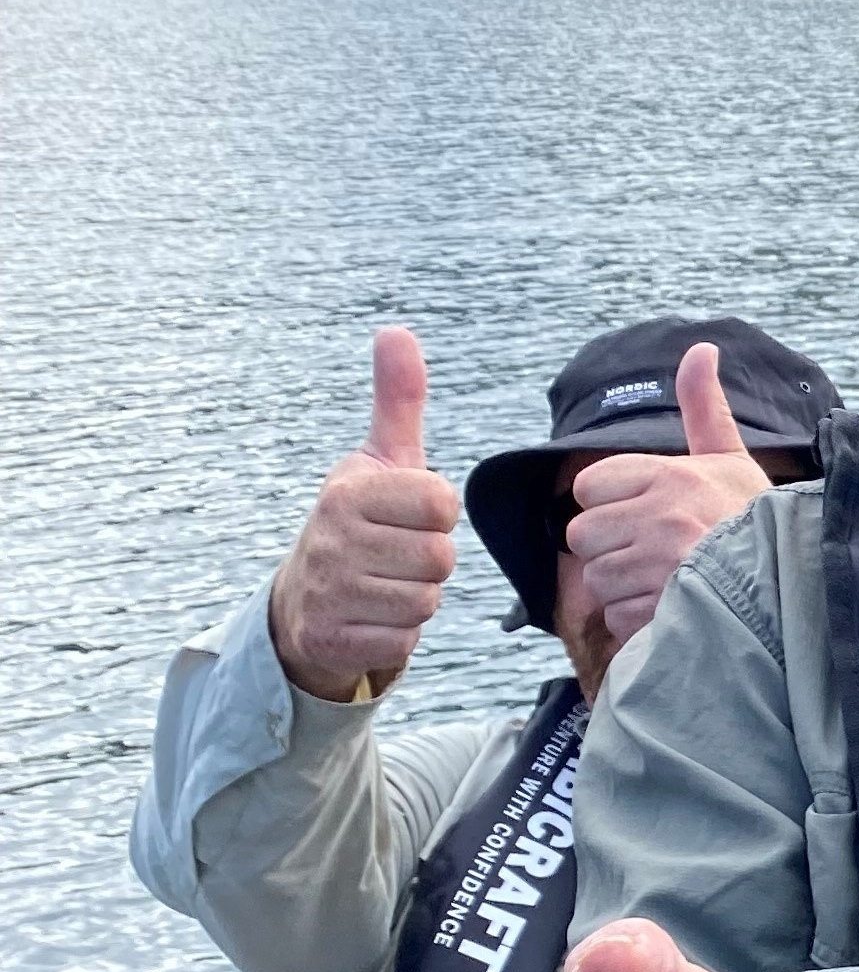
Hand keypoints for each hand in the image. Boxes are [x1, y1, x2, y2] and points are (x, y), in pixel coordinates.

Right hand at [268, 327, 460, 700]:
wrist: (303, 602)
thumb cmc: (359, 523)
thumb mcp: (380, 459)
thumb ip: (398, 400)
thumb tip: (397, 330)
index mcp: (347, 492)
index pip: (442, 503)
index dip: (436, 514)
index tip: (405, 516)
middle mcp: (331, 539)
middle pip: (440, 558)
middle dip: (429, 561)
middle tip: (395, 556)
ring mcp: (327, 592)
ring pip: (426, 601)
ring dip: (416, 599)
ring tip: (383, 585)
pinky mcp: (332, 639)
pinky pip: (406, 641)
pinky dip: (398, 634)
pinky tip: (371, 618)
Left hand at [564, 342, 773, 642]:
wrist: (798, 582)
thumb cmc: (753, 520)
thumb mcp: (730, 458)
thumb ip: (704, 406)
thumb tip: (701, 348)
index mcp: (670, 475)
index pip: (587, 486)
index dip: (612, 503)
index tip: (649, 511)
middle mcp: (661, 517)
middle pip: (583, 535)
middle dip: (613, 547)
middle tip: (657, 549)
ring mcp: (660, 567)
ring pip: (598, 578)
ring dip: (626, 585)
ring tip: (669, 578)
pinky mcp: (662, 612)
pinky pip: (617, 616)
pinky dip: (640, 618)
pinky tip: (674, 605)